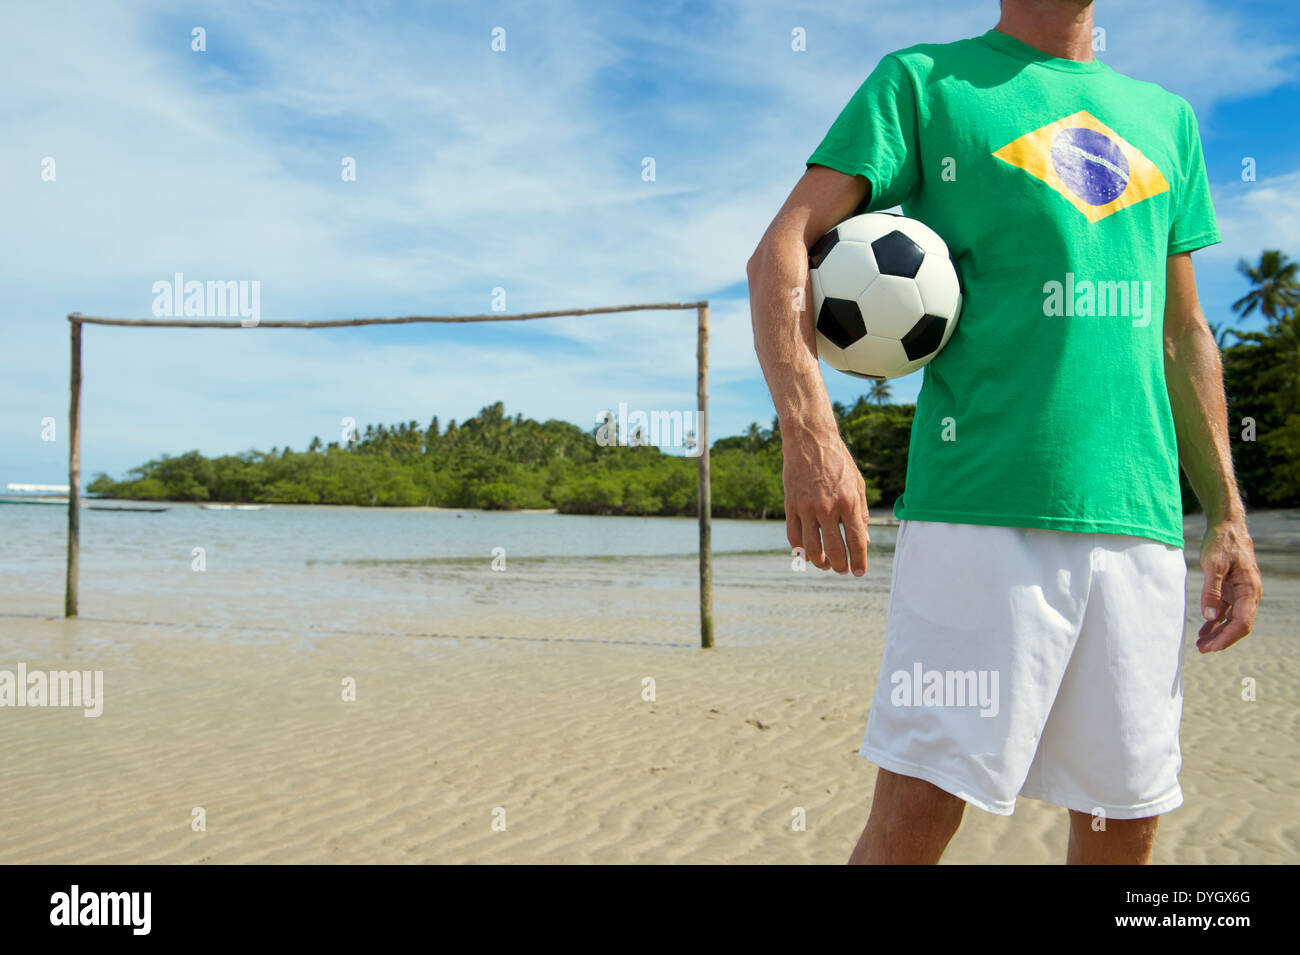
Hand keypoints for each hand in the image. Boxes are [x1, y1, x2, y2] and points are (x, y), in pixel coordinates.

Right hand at [782, 425, 868, 574]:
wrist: (810, 439)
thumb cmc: (838, 461)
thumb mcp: (858, 484)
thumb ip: (861, 513)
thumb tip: (864, 540)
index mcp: (849, 502)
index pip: (857, 541)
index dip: (859, 561)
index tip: (859, 572)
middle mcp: (828, 508)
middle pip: (835, 550)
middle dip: (840, 566)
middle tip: (842, 570)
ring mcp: (807, 508)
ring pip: (811, 548)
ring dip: (819, 562)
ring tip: (825, 565)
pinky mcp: (791, 505)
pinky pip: (793, 535)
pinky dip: (800, 549)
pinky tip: (806, 554)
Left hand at [1197, 517, 1261, 651]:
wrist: (1227, 526)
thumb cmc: (1222, 542)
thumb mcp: (1213, 565)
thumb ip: (1211, 591)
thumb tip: (1209, 617)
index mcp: (1249, 590)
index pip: (1242, 622)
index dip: (1226, 637)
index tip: (1210, 647)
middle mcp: (1249, 594)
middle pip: (1238, 625)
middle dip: (1221, 639)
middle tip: (1201, 649)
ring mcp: (1241, 592)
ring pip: (1231, 619)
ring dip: (1217, 632)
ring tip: (1200, 644)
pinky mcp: (1232, 589)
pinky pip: (1226, 610)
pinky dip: (1215, 621)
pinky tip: (1204, 630)